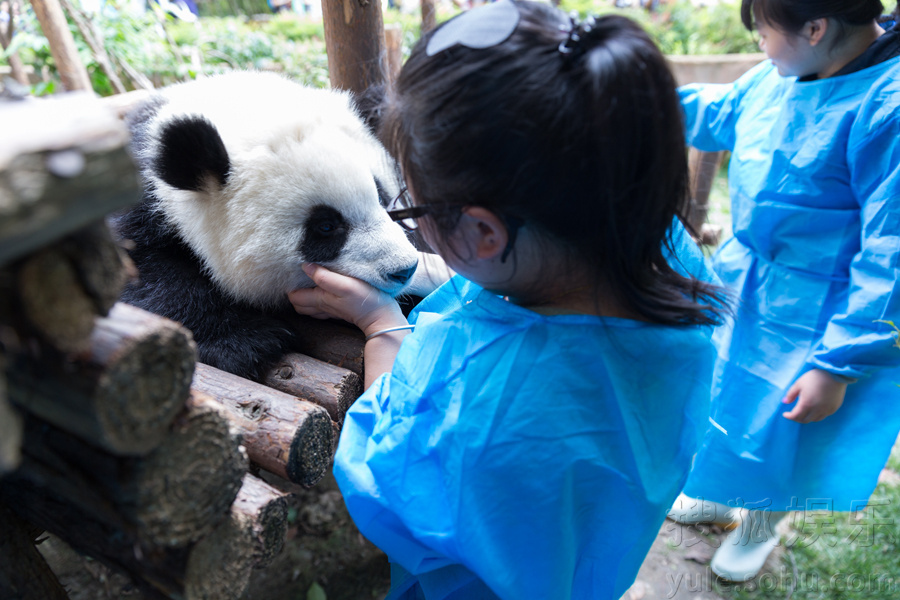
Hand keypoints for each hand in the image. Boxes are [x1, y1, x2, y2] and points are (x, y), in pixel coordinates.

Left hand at [288, 264, 406, 336]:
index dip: (291, 286)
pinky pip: (321, 308)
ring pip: (308, 307)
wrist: (383, 317)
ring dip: (305, 297)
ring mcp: (331, 310)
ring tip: (308, 283)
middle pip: (298, 304)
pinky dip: (317, 300)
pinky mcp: (340, 310)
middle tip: (299, 278)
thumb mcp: (345, 284)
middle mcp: (322, 306)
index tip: (294, 273)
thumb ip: (324, 276)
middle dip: (294, 292)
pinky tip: (324, 291)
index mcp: (320, 299)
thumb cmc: (366, 300)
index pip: (294, 297)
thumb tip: (305, 266)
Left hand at [782, 369, 847, 423]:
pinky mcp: (834, 408)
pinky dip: (816, 415)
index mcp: (806, 404)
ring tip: (803, 412)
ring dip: (807, 418)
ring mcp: (827, 410)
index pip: (795, 416)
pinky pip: (823, 416)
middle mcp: (817, 410)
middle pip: (805, 420)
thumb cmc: (814, 377)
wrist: (835, 374)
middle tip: (793, 414)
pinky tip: (814, 409)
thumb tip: (784, 402)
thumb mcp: (799, 383)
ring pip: (815, 419)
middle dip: (797, 418)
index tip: (785, 414)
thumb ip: (791, 394)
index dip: (789, 416)